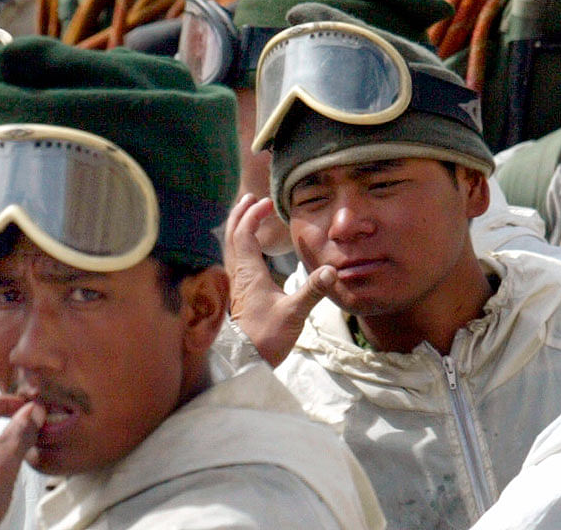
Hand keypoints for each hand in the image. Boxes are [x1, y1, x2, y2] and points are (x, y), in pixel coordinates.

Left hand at [222, 193, 334, 366]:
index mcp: (248, 274)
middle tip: (249, 199)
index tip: (265, 203)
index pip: (245, 235)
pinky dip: (237, 246)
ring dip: (236, 229)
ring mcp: (234, 286)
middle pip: (231, 237)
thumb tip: (331, 269)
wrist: (245, 362)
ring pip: (229, 249)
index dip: (253, 216)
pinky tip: (246, 250)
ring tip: (245, 216)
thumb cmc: (267, 337)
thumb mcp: (294, 313)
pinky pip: (232, 261)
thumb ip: (312, 290)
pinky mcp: (236, 295)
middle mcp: (237, 275)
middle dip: (239, 216)